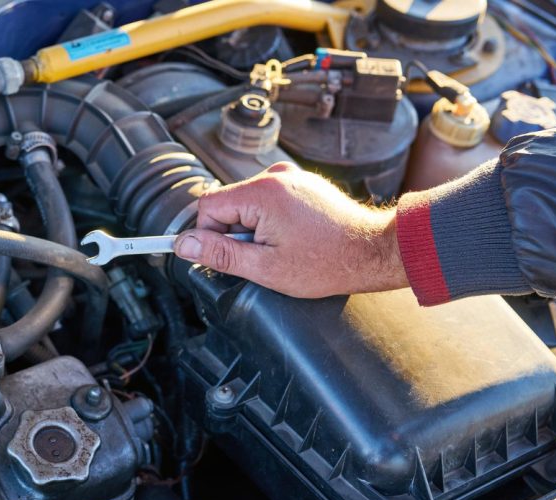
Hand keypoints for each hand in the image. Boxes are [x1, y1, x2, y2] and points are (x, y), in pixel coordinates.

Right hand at [174, 163, 408, 297]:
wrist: (371, 252)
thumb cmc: (325, 262)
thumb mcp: (265, 267)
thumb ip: (220, 254)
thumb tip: (184, 245)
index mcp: (262, 193)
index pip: (208, 207)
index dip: (209, 236)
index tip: (226, 256)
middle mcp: (274, 175)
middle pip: (226, 204)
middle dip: (235, 233)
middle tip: (263, 256)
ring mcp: (289, 177)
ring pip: (246, 204)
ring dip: (253, 229)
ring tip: (281, 248)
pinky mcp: (300, 184)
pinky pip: (267, 200)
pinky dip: (269, 221)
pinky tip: (292, 237)